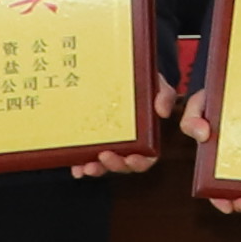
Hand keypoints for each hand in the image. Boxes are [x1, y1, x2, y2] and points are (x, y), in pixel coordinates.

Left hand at [64, 57, 172, 177]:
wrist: (120, 72)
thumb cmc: (141, 82)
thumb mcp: (157, 85)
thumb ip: (164, 96)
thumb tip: (162, 112)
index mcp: (146, 137)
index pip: (147, 158)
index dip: (139, 163)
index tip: (131, 159)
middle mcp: (127, 145)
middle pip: (123, 165)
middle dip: (114, 165)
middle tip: (104, 156)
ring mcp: (109, 144)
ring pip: (103, 165)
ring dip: (96, 169)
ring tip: (86, 166)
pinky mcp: (91, 140)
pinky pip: (85, 157)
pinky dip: (80, 165)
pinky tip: (76, 167)